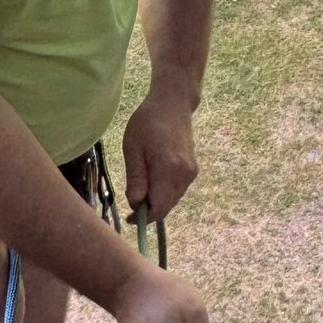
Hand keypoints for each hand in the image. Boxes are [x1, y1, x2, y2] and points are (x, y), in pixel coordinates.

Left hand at [121, 90, 198, 220]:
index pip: (158, 207)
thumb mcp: (132, 148)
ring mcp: (191, 173)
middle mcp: (184, 175)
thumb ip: (135, 178)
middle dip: (149, 210)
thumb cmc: (147, 122)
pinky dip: (164, 193)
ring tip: (141, 183)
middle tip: (132, 197)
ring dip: (156, 201)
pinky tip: (154, 178)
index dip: (143, 217)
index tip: (129, 217)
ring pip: (172, 201)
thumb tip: (135, 204)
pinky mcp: (193, 171)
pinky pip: (177, 191)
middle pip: (166, 207)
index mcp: (168, 169)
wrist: (173, 104)